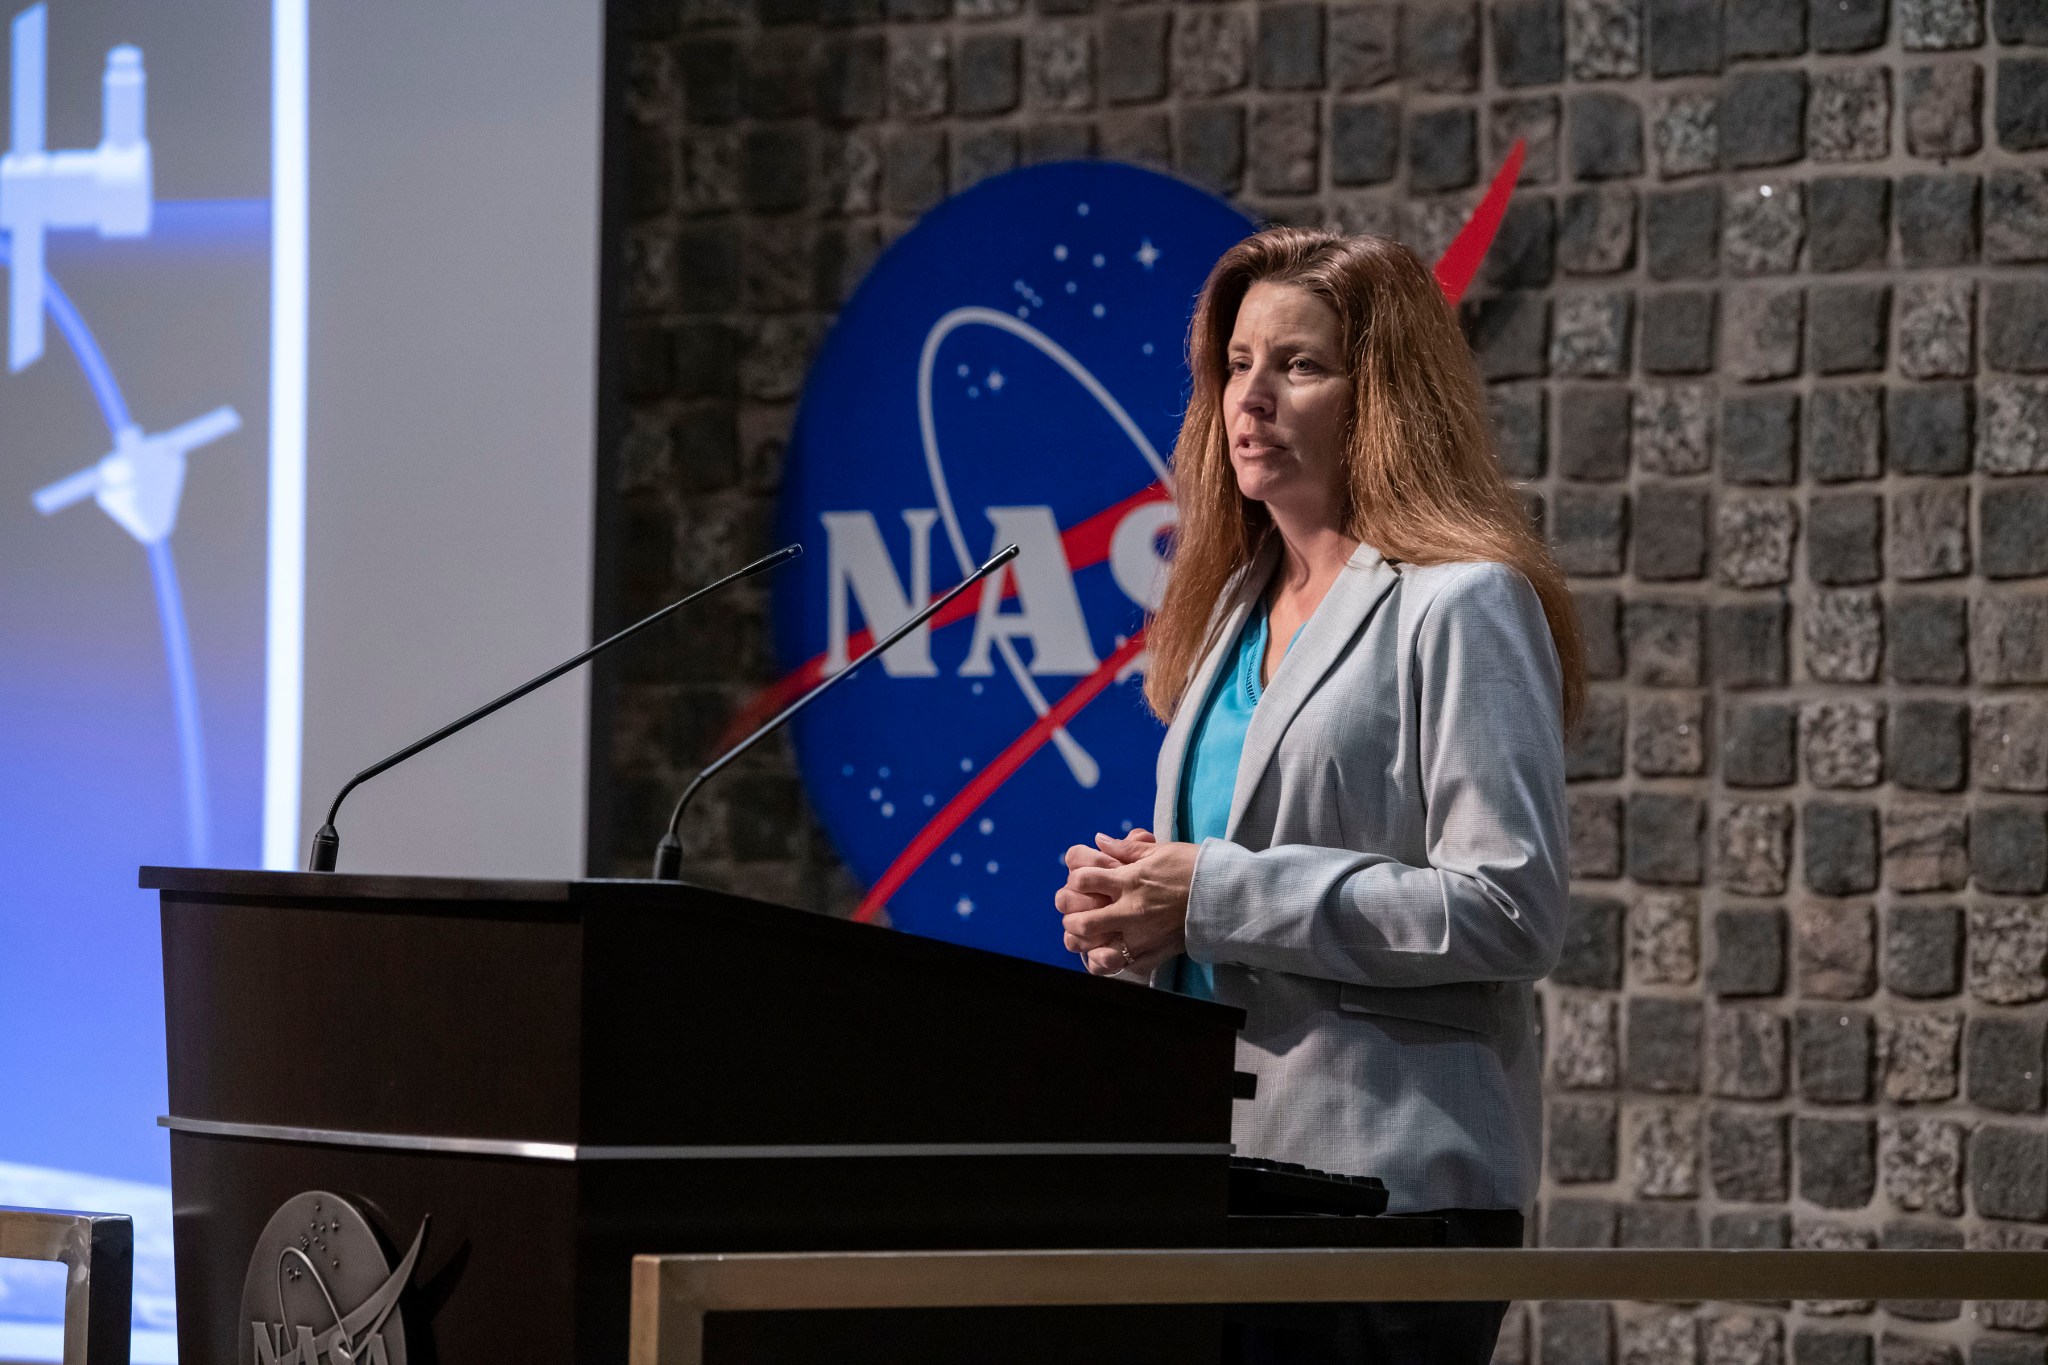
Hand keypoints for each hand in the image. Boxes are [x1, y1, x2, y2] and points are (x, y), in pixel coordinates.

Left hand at [1055, 829, 1195, 975]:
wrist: (1225, 895)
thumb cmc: (1194, 868)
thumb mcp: (1160, 851)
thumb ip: (1126, 848)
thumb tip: (1099, 840)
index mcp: (1131, 881)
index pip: (1084, 880)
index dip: (1076, 880)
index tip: (1081, 882)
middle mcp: (1132, 911)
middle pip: (1083, 922)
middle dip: (1072, 919)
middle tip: (1075, 916)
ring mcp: (1142, 937)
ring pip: (1098, 951)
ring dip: (1087, 945)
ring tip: (1088, 938)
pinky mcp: (1155, 955)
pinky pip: (1123, 967)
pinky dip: (1113, 963)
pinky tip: (1111, 953)